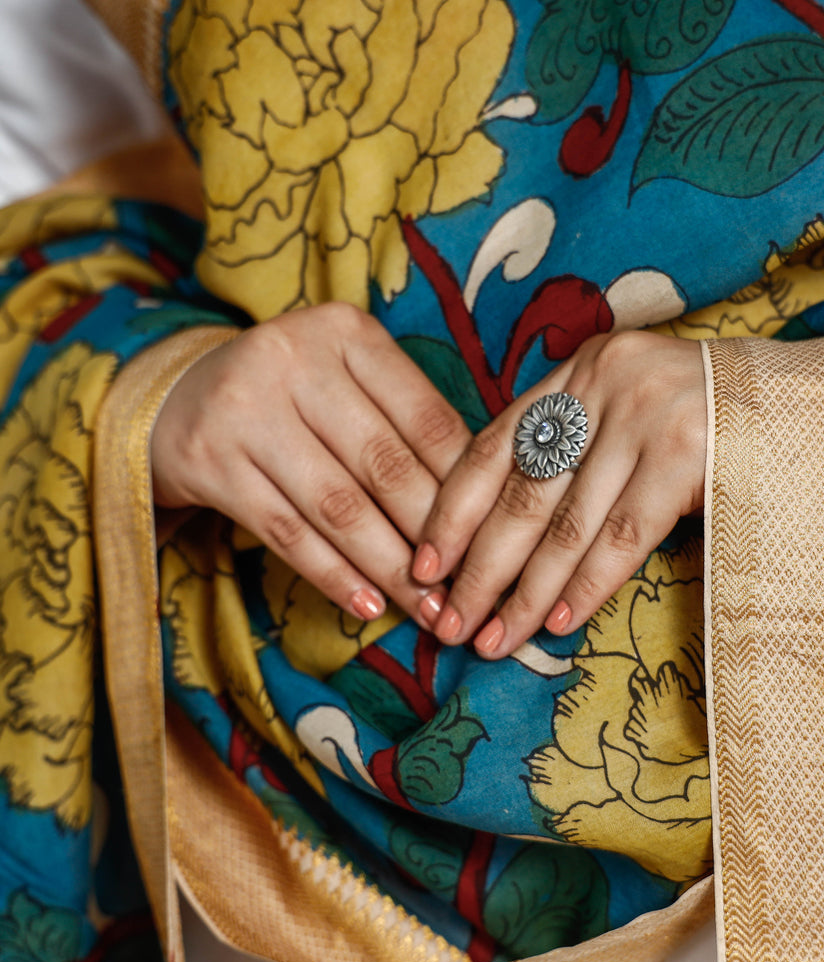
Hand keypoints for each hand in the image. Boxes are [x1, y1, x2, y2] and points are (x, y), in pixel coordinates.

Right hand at [151, 304, 470, 624]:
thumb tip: (477, 506)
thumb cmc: (291, 397)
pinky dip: (334, 575)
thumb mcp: (347, 382)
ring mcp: (245, 409)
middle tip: (466, 590)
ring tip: (428, 609)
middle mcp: (293, 358)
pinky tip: (368, 605)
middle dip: (433, 538)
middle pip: (385, 465)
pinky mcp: (209, 461)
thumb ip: (405, 423)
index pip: (426, 418)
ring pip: (339, 506)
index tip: (490, 539)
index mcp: (346, 331)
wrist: (175, 400)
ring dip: (389, 568)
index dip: (464, 488)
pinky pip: (288, 533)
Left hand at [412, 332, 706, 657]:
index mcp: (579, 370)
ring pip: (565, 522)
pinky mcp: (688, 449)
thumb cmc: (714, 422)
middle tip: (449, 624)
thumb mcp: (633, 417)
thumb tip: (505, 540)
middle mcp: (603, 380)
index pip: (490, 446)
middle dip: (479, 568)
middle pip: (519, 492)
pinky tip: (558, 623)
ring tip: (494, 641)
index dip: (450, 512)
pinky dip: (586, 585)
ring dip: (524, 592)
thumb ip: (576, 451)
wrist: (818, 399)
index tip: (423, 566)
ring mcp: (646, 410)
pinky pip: (621, 535)